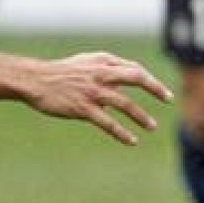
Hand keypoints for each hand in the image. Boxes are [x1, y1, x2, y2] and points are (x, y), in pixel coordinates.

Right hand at [23, 51, 172, 144]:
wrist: (36, 80)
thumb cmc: (61, 73)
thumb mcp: (86, 63)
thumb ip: (107, 68)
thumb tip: (126, 80)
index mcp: (103, 61)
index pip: (134, 68)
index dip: (150, 79)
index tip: (162, 91)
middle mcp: (101, 74)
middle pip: (136, 78)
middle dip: (155, 88)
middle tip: (168, 99)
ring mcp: (93, 92)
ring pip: (125, 104)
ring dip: (141, 116)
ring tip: (152, 127)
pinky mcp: (83, 108)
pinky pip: (108, 123)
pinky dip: (122, 133)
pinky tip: (132, 141)